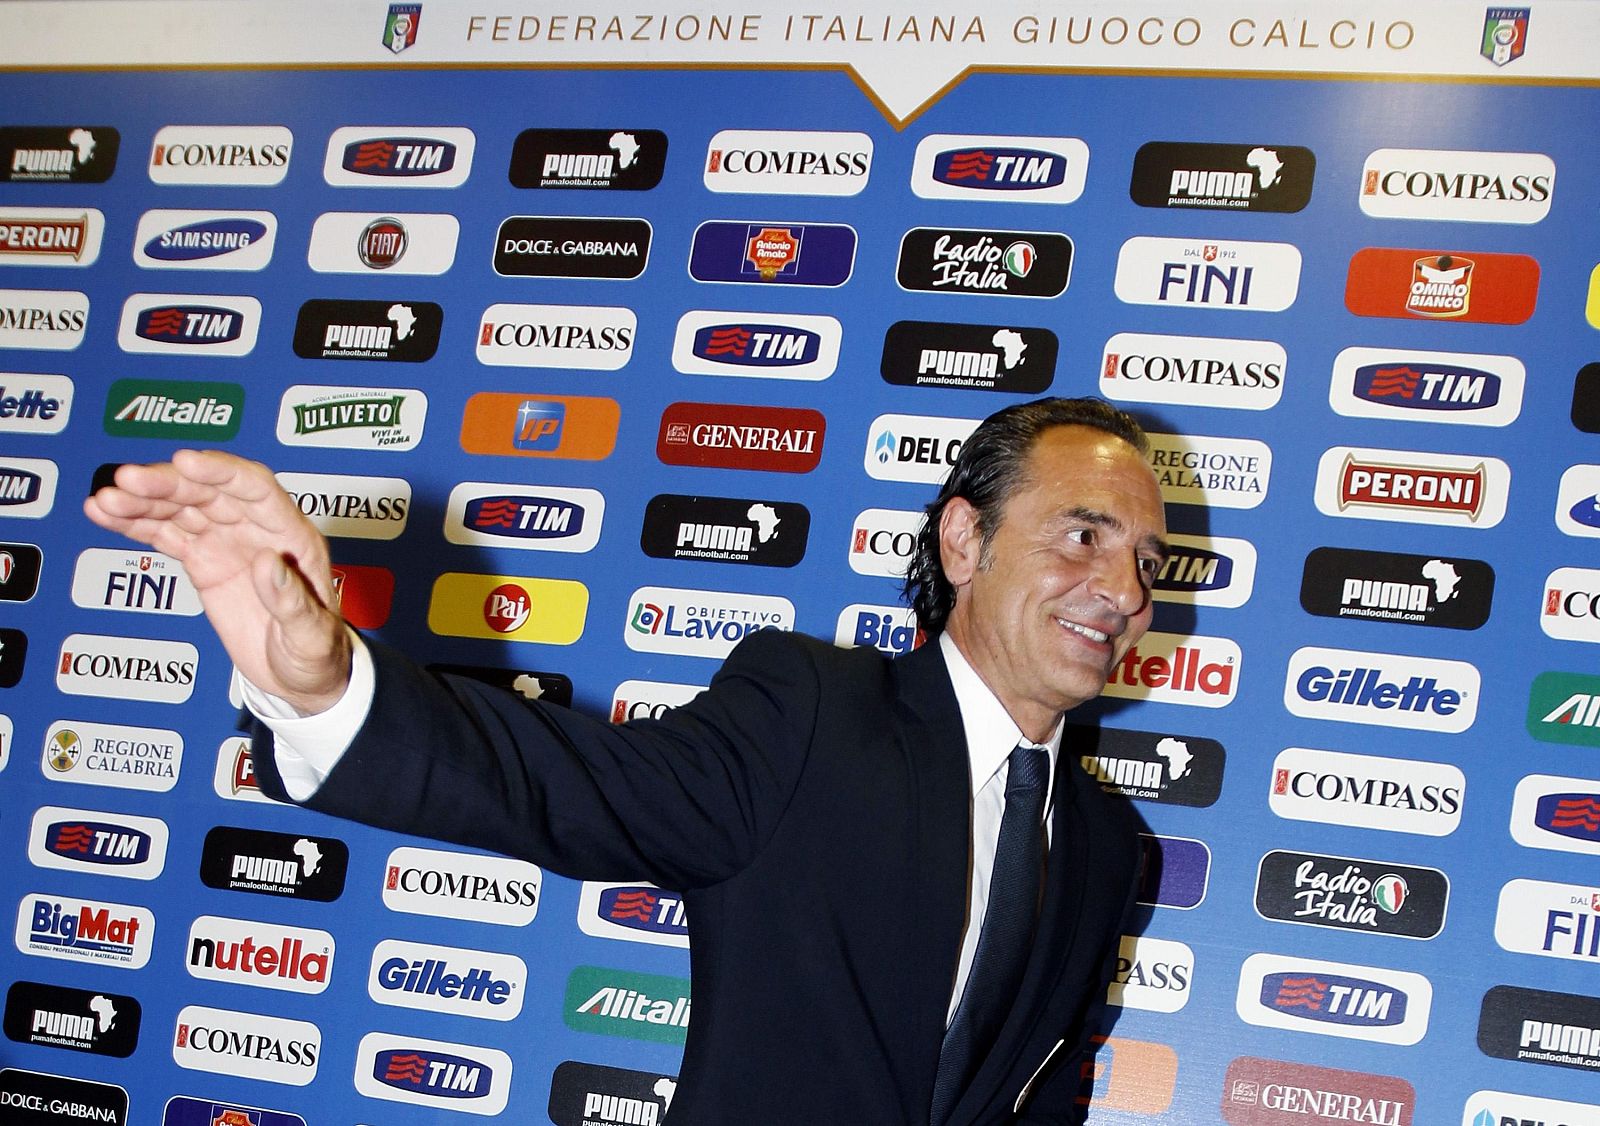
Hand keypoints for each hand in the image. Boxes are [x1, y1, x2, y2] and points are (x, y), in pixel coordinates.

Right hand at [83, 449, 351, 713]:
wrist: (301, 678)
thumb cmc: (318, 654)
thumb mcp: (312, 636)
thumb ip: (291, 601)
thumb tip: (267, 560)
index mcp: (292, 537)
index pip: (256, 489)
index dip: (221, 473)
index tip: (184, 463)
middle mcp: (258, 530)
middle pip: (209, 494)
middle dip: (168, 484)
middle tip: (126, 481)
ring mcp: (228, 542)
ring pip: (182, 509)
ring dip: (142, 501)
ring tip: (105, 501)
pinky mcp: (203, 561)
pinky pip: (167, 534)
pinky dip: (136, 524)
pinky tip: (104, 513)